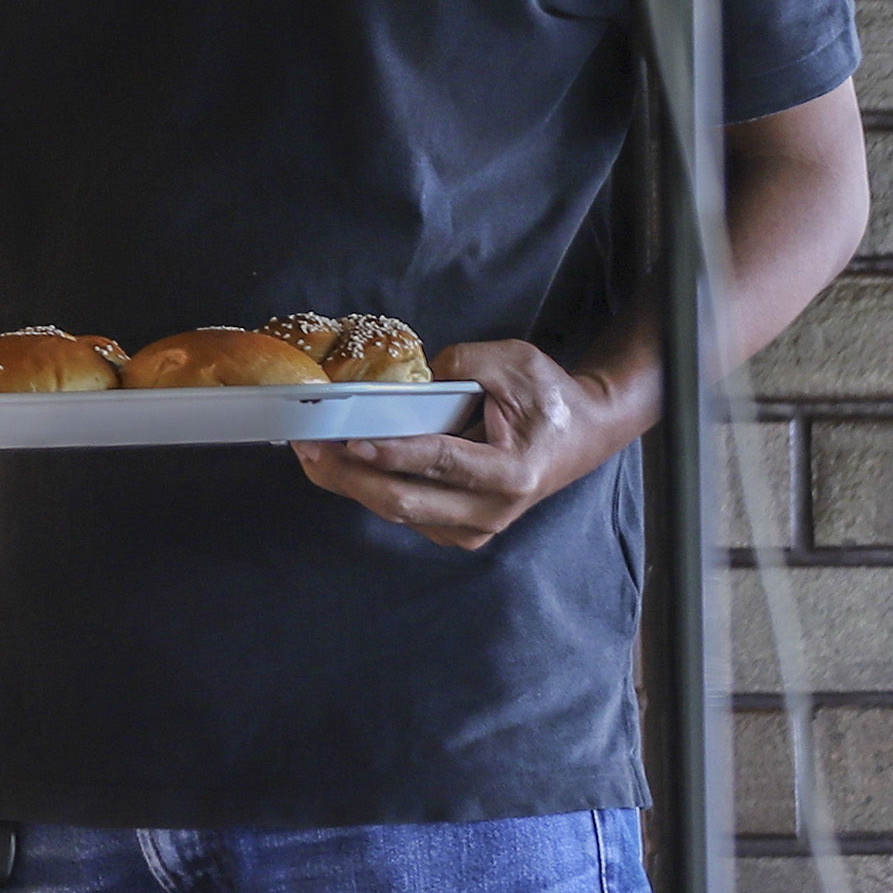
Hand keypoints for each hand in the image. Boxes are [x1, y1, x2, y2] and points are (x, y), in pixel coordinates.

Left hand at [290, 340, 641, 551]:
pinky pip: (402, 512)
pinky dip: (367, 489)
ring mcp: (474, 528)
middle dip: (348, 475)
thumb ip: (460, 364)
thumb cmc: (551, 398)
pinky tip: (338, 465)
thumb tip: (403, 380)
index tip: (353, 441)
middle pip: (405, 500)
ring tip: (309, 452)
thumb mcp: (514, 362)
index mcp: (513, 472)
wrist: (586, 434)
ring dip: (347, 483)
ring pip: (396, 510)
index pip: (442, 463)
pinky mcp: (457, 530)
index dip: (394, 452)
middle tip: (307, 446)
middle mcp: (493, 510)